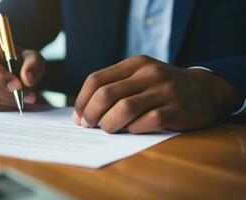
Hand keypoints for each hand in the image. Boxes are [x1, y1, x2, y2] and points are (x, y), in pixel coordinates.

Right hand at [0, 40, 44, 110]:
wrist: (15, 69)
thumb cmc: (22, 60)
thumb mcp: (32, 57)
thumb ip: (33, 65)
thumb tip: (28, 80)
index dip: (0, 76)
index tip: (18, 86)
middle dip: (8, 93)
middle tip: (29, 97)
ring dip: (10, 101)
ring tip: (29, 99)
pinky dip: (8, 106)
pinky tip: (21, 103)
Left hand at [73, 55, 242, 132]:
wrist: (205, 90)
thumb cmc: (162, 88)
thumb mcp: (140, 76)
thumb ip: (116, 87)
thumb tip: (84, 111)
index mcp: (134, 64)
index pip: (96, 79)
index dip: (82, 100)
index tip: (78, 117)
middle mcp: (149, 73)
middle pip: (106, 94)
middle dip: (91, 114)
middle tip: (88, 126)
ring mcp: (164, 90)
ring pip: (124, 108)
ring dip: (109, 124)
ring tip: (108, 129)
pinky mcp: (177, 109)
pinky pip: (147, 122)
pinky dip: (134, 129)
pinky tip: (133, 130)